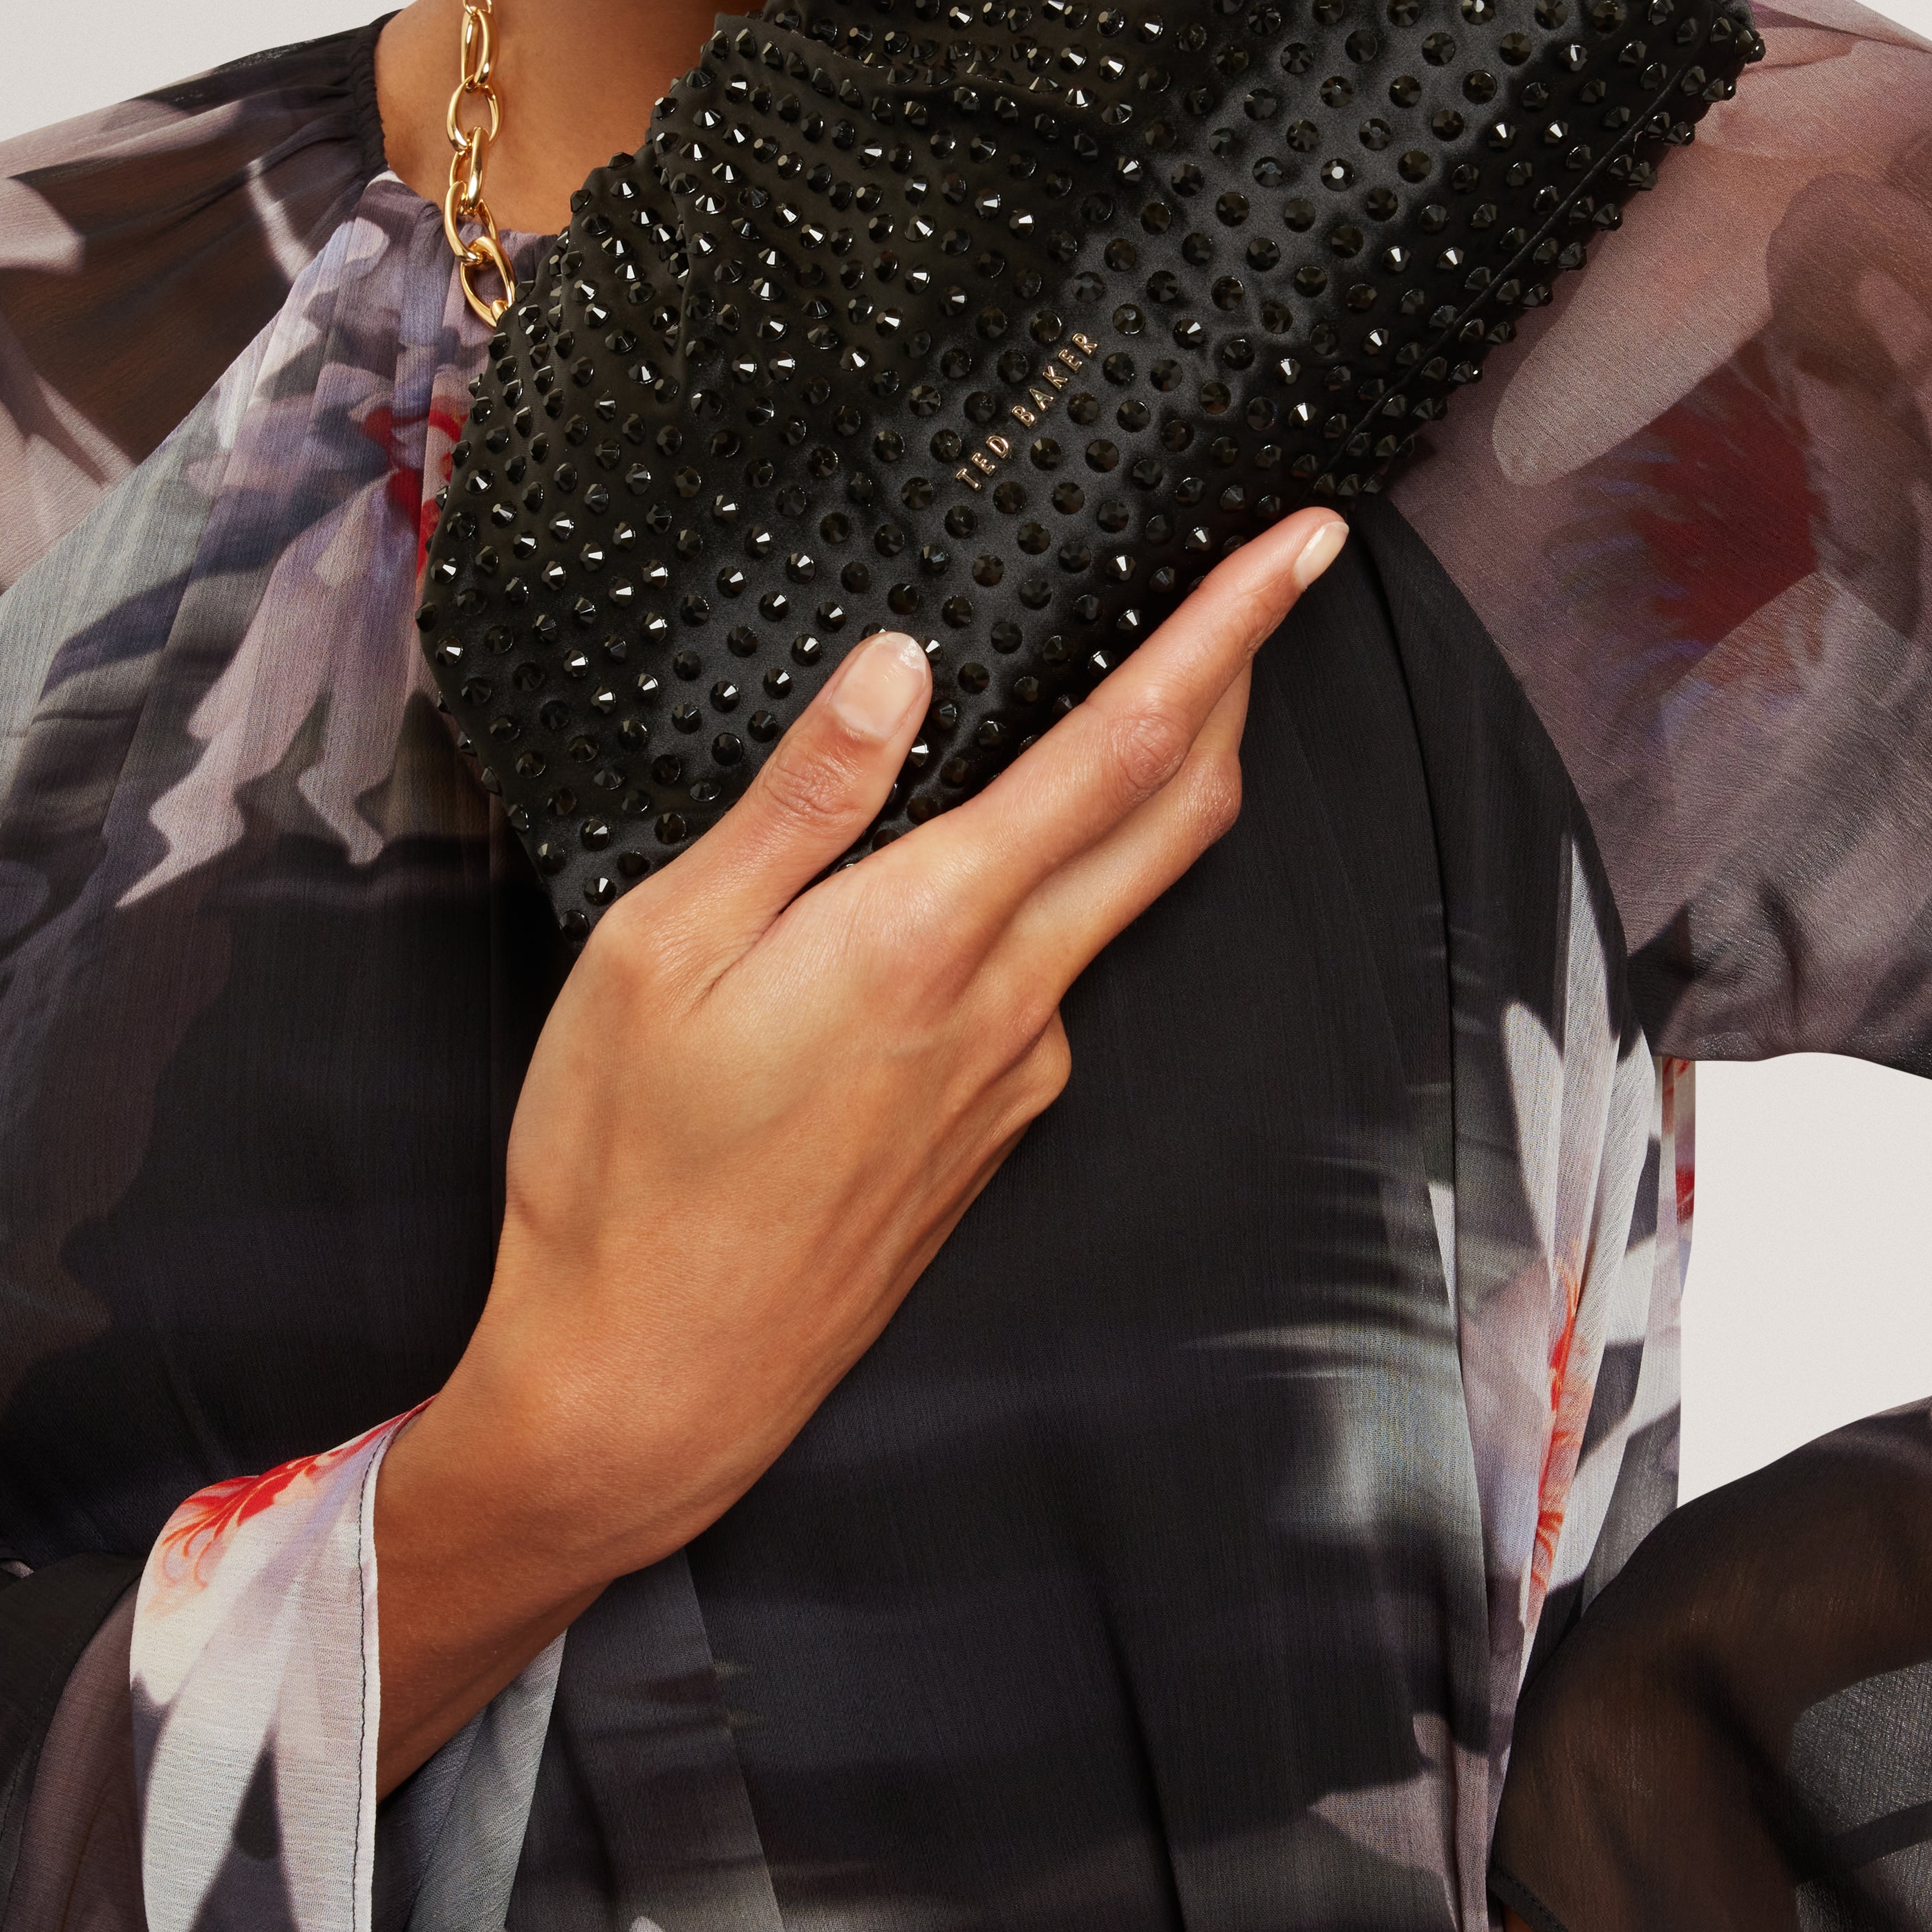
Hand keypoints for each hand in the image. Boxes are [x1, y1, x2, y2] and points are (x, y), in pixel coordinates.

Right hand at [373, 509, 1348, 1789]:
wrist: (654, 1385)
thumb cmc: (624, 1170)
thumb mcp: (658, 951)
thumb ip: (798, 803)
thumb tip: (898, 670)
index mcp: (928, 934)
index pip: (1126, 747)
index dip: (1231, 632)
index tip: (1307, 546)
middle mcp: (1008, 1001)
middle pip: (1177, 814)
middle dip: (1239, 685)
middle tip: (1267, 590)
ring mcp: (1016, 1073)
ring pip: (1121, 895)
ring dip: (1148, 790)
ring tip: (1127, 699)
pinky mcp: (994, 1127)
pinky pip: (1055, 973)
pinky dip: (1060, 891)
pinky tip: (987, 874)